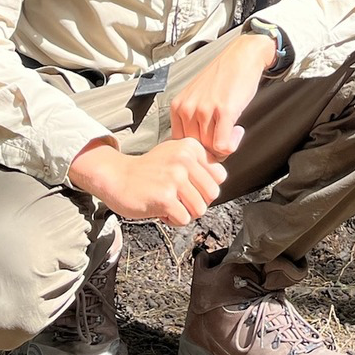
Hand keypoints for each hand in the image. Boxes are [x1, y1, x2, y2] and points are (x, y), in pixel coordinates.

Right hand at [69, 136, 226, 225]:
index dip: (203, 187)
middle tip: (176, 195)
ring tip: (167, 201)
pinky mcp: (164, 197)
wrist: (116, 177)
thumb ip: (204, 158)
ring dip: (183, 212)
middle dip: (195, 201)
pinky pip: (184, 219)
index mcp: (190, 147)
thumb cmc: (149, 170)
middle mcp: (184, 159)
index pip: (219, 177)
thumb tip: (238, 135)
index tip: (186, 183)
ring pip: (199, 210)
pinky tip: (159, 207)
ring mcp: (174, 178)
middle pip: (212, 196)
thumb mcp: (177, 154)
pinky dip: (172, 219)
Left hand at [168, 32, 277, 159]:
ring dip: (225, 145)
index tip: (210, 140)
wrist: (241, 57)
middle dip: (212, 148)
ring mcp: (204, 109)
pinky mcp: (223, 110)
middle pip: (196, 148)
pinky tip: (237, 131)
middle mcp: (187, 108)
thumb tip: (196, 150)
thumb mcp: (197, 98)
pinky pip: (223, 145)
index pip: (181, 143)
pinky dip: (231, 145)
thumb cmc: (222, 78)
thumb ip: (192, 120)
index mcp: (178, 106)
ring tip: (231, 129)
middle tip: (224, 135)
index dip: (198, 147)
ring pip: (210, 148)